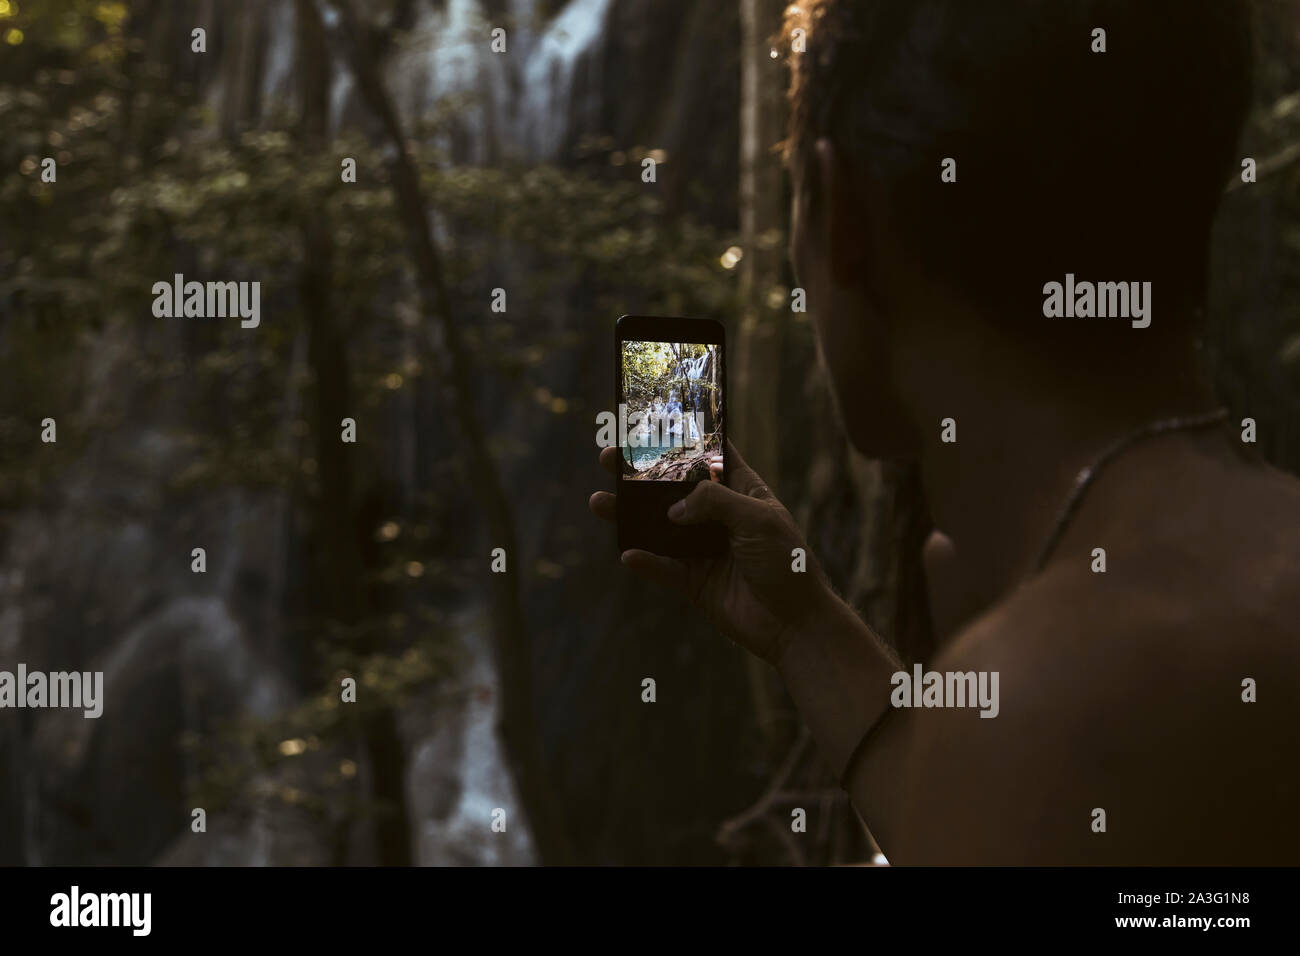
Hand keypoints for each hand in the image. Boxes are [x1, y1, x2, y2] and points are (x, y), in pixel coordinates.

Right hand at [589, 442, 833, 664]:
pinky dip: (644, 561)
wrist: (796, 624)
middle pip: (672, 489)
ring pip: (658, 527)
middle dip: (639, 474)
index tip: (654, 420)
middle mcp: (719, 517)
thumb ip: (715, 502)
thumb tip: (674, 509)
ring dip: (628, 516)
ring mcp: (704, 549)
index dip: (685, 439)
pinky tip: (627, 553)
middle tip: (609, 458)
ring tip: (599, 502)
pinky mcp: (694, 582)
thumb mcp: (757, 519)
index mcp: (742, 492)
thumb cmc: (789, 563)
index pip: (710, 456)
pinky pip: (662, 568)